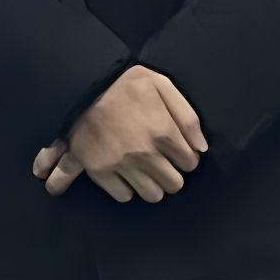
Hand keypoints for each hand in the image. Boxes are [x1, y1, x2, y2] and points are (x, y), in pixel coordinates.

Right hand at [47, 66, 209, 200]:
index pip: (190, 163)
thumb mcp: (160, 84)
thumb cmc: (122, 83)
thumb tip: (201, 148)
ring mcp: (120, 164)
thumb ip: (186, 115)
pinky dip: (126, 188)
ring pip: (152, 195)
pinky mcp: (99, 171)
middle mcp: (144, 153)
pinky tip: (124, 173)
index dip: (185, 157)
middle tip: (161, 162)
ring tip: (144, 171)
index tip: (176, 151)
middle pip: (174, 184)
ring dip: (152, 184)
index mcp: (163, 131)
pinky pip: (124, 195)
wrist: (78, 85)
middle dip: (171, 174)